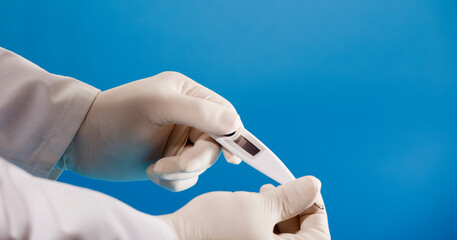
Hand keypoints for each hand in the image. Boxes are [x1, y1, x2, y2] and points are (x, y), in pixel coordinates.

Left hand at [62, 71, 241, 190]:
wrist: (82, 143)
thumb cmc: (116, 116)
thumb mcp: (158, 106)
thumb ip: (199, 112)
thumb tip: (235, 124)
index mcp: (188, 94)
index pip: (224, 114)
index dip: (234, 136)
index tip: (232, 157)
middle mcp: (187, 117)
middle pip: (215, 144)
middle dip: (197, 158)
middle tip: (174, 165)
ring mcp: (179, 141)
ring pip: (201, 164)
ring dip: (181, 171)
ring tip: (156, 168)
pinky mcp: (169, 162)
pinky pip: (187, 178)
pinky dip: (173, 181)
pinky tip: (151, 172)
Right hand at [158, 176, 329, 239]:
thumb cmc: (214, 228)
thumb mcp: (258, 206)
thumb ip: (291, 197)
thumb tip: (314, 185)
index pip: (319, 235)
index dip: (315, 207)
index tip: (306, 188)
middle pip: (301, 237)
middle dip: (292, 209)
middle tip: (276, 190)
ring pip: (281, 238)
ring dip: (277, 214)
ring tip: (261, 195)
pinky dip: (262, 224)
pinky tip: (249, 208)